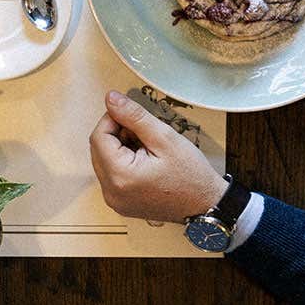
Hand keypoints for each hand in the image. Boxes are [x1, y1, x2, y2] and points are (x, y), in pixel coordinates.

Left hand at [88, 90, 225, 223]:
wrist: (207, 205)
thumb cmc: (191, 175)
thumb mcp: (163, 137)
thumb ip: (134, 116)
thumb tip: (111, 99)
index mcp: (120, 177)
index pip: (98, 137)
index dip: (112, 120)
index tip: (132, 117)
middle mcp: (112, 193)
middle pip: (98, 149)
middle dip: (117, 134)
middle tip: (144, 134)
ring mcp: (115, 200)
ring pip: (104, 160)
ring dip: (120, 148)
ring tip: (147, 149)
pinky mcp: (121, 203)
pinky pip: (111, 174)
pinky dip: (123, 162)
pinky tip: (144, 161)